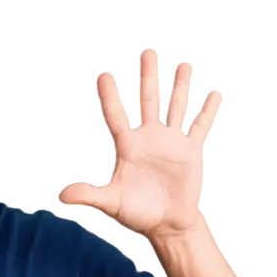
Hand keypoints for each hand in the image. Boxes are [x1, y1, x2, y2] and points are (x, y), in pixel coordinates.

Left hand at [59, 48, 222, 238]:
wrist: (165, 225)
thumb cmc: (135, 213)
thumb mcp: (110, 203)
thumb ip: (89, 195)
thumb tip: (62, 195)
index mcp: (127, 148)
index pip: (116, 117)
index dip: (109, 98)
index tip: (103, 75)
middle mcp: (148, 139)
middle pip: (146, 102)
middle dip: (146, 78)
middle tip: (145, 52)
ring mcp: (170, 142)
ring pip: (173, 107)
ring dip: (177, 87)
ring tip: (180, 65)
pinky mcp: (190, 150)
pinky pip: (199, 126)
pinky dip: (207, 111)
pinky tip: (214, 93)